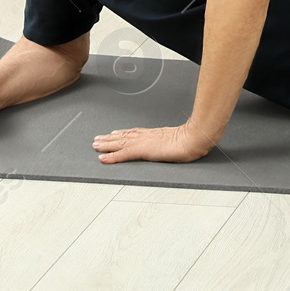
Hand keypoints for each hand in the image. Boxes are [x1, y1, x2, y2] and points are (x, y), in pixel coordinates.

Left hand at [92, 122, 214, 163]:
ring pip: (119, 143)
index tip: (113, 133)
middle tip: (97, 140)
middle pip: (123, 136)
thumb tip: (177, 143)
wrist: (194, 138)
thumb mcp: (181, 139)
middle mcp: (146, 136)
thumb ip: (174, 140)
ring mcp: (144, 142)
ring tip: (95, 146)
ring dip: (106, 145)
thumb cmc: (192, 139)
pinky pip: (123, 154)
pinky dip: (112, 157)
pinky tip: (103, 158)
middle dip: (109, 139)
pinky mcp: (143, 150)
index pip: (134, 132)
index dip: (122, 133)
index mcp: (155, 134)